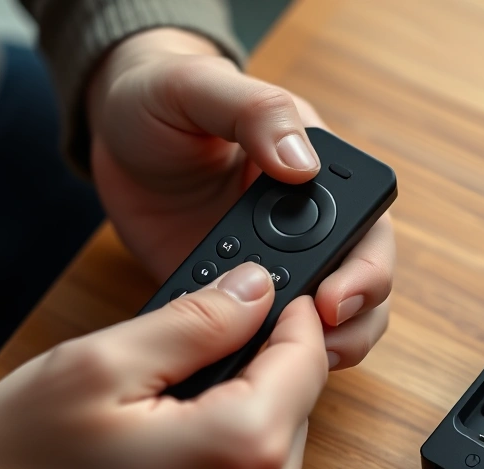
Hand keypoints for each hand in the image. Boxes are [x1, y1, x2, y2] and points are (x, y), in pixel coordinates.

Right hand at [0, 263, 327, 468]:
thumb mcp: (100, 364)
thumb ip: (196, 320)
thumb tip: (255, 289)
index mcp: (240, 451)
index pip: (307, 360)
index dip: (292, 315)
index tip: (272, 293)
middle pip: (296, 406)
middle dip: (258, 367)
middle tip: (194, 352)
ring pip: (275, 448)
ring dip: (240, 416)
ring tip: (165, 410)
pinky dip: (223, 463)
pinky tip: (166, 455)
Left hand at [86, 28, 394, 370]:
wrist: (114, 135)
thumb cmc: (161, 96)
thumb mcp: (200, 89)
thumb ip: (255, 113)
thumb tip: (303, 165)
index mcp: (318, 172)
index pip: (370, 227)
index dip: (366, 269)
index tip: (333, 296)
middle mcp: (309, 225)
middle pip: (364, 286)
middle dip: (351, 320)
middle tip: (313, 339)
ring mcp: (276, 265)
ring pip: (332, 323)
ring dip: (321, 347)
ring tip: (283, 361)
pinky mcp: (238, 299)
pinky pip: (268, 339)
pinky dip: (266, 358)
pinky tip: (244, 365)